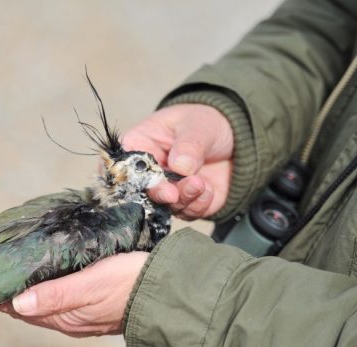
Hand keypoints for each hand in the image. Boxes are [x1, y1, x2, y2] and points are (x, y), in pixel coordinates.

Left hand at [0, 252, 148, 336]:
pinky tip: (45, 268)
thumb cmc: (129, 285)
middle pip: (27, 304)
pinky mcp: (93, 301)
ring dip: (26, 284)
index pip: (18, 308)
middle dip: (8, 288)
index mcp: (63, 317)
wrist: (168, 291)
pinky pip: (60, 292)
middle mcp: (68, 318)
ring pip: (43, 298)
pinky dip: (46, 281)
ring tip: (10, 264)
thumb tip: (17, 304)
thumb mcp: (90, 285)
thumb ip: (56, 295)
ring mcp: (81, 311)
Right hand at [122, 104, 233, 218]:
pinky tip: (208, 189)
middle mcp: (149, 174)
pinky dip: (199, 205)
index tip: (146, 181)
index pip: (123, 166)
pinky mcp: (188, 205)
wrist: (232, 140)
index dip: (130, 178)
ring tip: (200, 183)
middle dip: (160, 194)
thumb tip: (181, 165)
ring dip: (183, 199)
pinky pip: (189, 213)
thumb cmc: (203, 124)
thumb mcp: (197, 125)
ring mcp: (168, 191)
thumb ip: (189, 144)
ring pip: (166, 207)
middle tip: (172, 193)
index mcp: (140, 147)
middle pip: (142, 192)